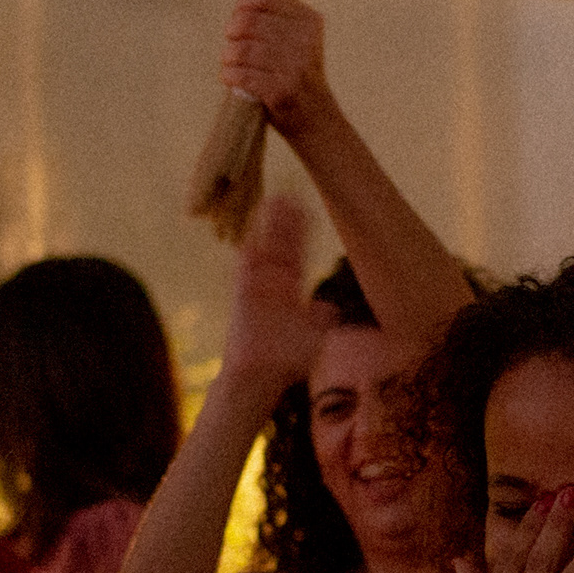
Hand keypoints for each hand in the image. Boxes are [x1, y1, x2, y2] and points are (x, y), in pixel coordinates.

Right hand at [220, 194, 330, 399]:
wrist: (258, 379)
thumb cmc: (286, 363)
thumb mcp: (312, 340)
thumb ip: (321, 322)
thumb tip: (329, 307)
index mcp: (289, 289)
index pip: (296, 253)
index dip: (301, 232)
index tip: (306, 208)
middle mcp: (273, 284)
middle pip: (279, 245)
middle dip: (283, 221)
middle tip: (288, 193)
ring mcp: (257, 289)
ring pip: (262, 251)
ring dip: (266, 229)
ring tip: (270, 202)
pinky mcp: (244, 298)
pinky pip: (245, 271)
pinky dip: (248, 253)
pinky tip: (251, 234)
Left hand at [221, 0, 337, 136]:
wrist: (317, 121)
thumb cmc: (297, 77)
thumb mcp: (299, 41)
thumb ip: (277, 20)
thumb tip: (240, 5)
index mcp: (310, 21)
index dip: (244, 3)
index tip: (237, 17)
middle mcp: (306, 41)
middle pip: (250, 22)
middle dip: (232, 32)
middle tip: (231, 45)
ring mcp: (295, 66)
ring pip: (243, 49)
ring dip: (228, 56)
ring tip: (229, 63)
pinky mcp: (282, 91)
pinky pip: (242, 75)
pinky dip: (229, 75)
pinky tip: (229, 78)